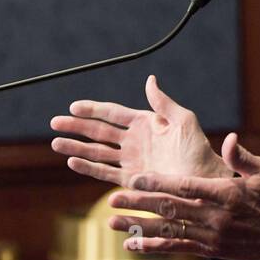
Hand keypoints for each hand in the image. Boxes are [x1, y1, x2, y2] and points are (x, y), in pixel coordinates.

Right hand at [50, 74, 224, 186]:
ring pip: (97, 152)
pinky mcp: (131, 180)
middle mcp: (134, 141)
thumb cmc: (198, 148)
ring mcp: (131, 161)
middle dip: (76, 127)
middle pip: (99, 132)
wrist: (204, 178)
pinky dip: (88, 167)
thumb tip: (150, 79)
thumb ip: (162, 102)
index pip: (113, 113)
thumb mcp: (183, 120)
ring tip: (56, 142)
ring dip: (76, 147)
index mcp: (145, 123)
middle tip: (54, 122)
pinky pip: (105, 172)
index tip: (73, 106)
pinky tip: (72, 162)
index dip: (93, 109)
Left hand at [106, 132, 259, 259]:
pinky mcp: (212, 250)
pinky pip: (178, 248)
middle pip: (170, 209)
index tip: (135, 178)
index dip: (157, 183)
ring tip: (113, 221)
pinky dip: (154, 246)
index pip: (185, 187)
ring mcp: (212, 235)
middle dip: (139, 204)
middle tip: (112, 199)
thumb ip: (243, 157)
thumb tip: (229, 140)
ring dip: (139, 226)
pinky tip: (133, 243)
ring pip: (168, 230)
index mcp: (226, 193)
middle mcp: (215, 216)